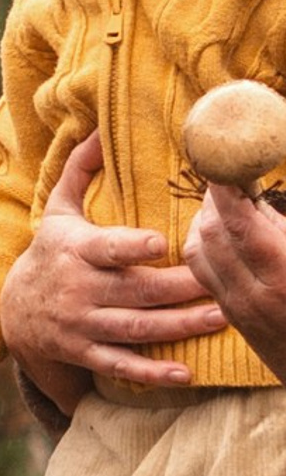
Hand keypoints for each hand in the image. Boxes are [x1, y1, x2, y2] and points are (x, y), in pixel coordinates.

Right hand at [0, 133, 221, 394]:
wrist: (15, 312)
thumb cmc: (51, 252)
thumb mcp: (57, 211)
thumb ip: (79, 171)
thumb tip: (98, 128)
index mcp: (76, 250)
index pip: (107, 248)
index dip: (132, 247)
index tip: (163, 242)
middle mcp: (78, 289)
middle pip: (136, 291)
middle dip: (180, 289)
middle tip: (220, 281)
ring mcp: (80, 324)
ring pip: (135, 328)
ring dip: (179, 326)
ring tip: (220, 317)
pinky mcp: (84, 352)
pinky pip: (120, 365)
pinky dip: (152, 372)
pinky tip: (185, 373)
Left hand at [183, 178, 285, 378]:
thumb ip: (284, 228)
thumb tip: (260, 202)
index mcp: (283, 276)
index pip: (239, 223)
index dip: (226, 187)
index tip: (225, 160)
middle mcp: (253, 294)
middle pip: (211, 233)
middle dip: (216, 198)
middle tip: (233, 176)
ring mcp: (237, 308)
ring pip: (197, 250)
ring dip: (206, 218)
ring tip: (229, 201)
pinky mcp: (232, 315)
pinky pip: (202, 271)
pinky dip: (205, 242)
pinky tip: (224, 231)